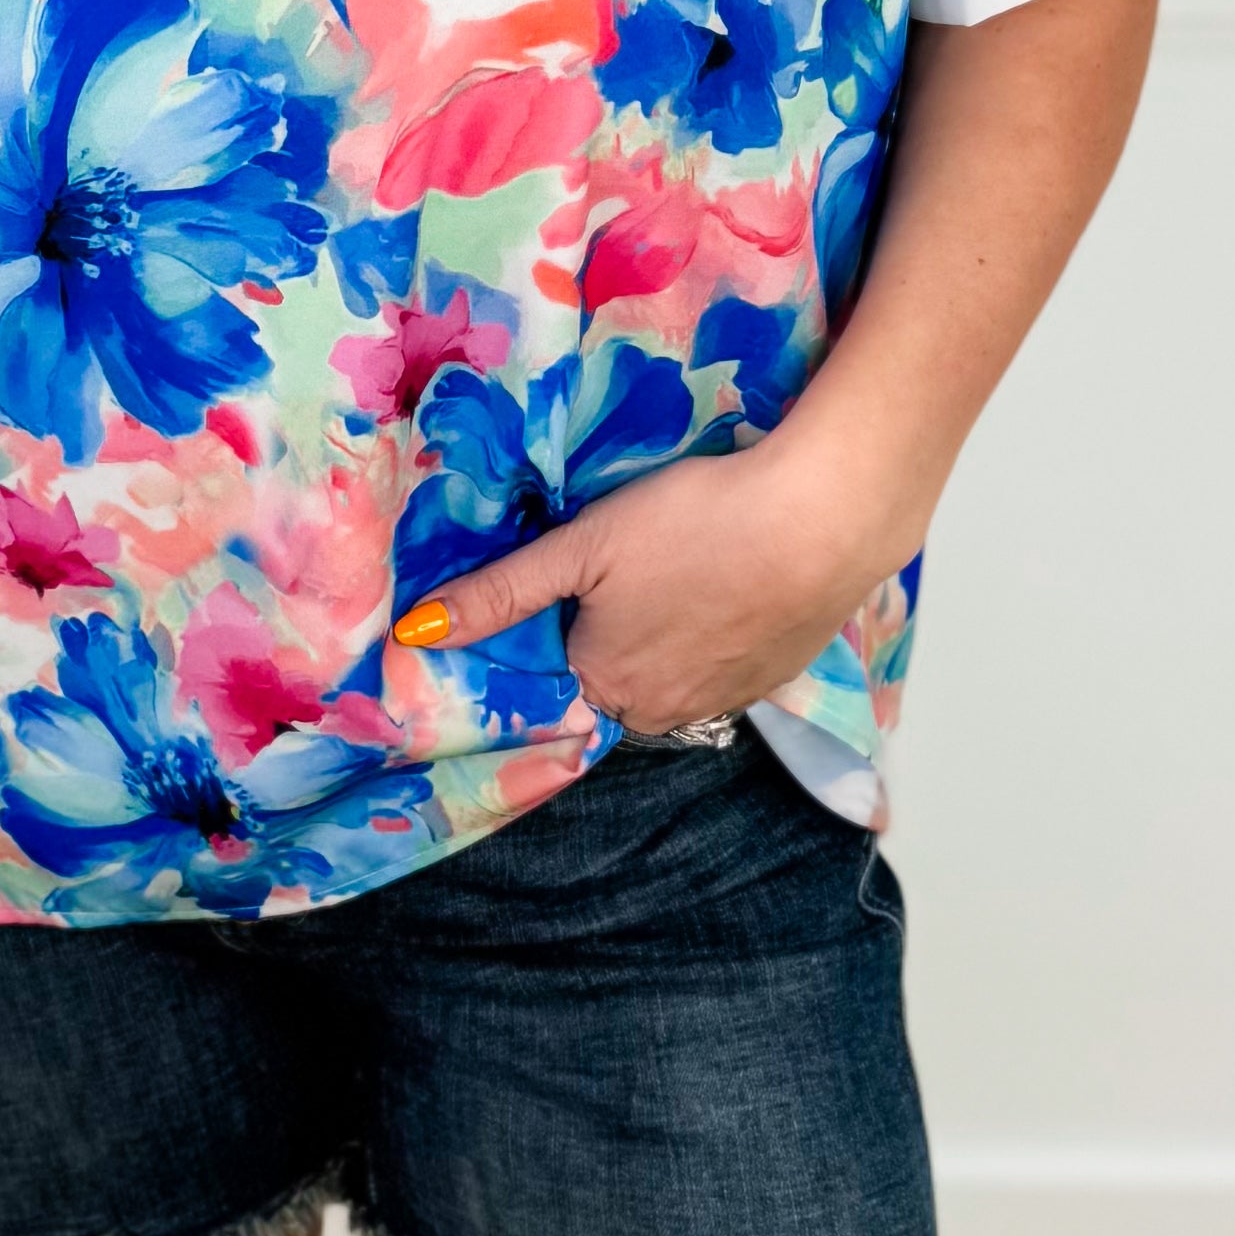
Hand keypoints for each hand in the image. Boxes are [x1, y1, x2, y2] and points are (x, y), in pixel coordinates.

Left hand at [393, 427, 902, 732]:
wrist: (818, 522)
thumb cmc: (691, 526)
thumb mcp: (580, 547)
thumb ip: (500, 593)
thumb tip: (416, 635)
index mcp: (601, 685)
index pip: (549, 672)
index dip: (550, 624)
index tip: (563, 579)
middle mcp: (658, 713)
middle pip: (606, 673)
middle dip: (603, 627)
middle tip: (620, 560)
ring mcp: (722, 701)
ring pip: (664, 670)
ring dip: (659, 630)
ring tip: (672, 562)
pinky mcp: (771, 680)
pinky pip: (717, 664)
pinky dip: (710, 630)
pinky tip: (718, 578)